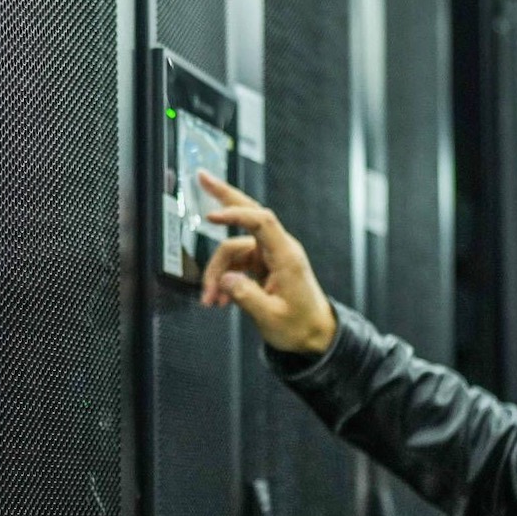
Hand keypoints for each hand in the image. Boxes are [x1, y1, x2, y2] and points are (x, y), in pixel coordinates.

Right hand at [196, 170, 336, 354]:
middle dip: (224, 197)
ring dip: (216, 274)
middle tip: (202, 178)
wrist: (314, 336)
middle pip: (249, 213)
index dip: (235, 215)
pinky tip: (218, 299)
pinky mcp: (262, 266)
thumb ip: (246, 297)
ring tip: (210, 300)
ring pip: (232, 250)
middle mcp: (278, 250)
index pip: (260, 222)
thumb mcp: (271, 317)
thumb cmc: (300, 327)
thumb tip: (225, 280)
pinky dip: (223, 279)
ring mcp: (269, 256)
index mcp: (286, 256)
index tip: (211, 218)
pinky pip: (235, 264)